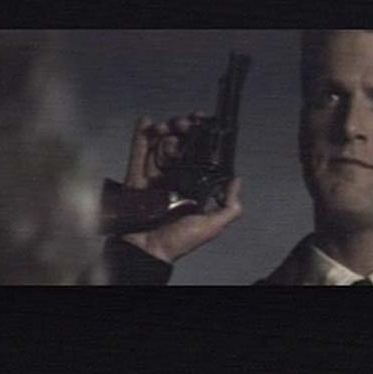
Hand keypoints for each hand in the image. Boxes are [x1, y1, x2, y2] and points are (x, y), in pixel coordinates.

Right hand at [120, 114, 242, 262]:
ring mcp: (153, 178)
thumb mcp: (211, 225)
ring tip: (165, 126)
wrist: (148, 251)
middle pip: (177, 146)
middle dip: (181, 130)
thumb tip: (237, 181)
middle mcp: (173, 180)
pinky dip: (139, 137)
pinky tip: (146, 122)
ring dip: (162, 131)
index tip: (202, 123)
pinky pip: (136, 155)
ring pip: (158, 146)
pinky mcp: (135, 179)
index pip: (197, 156)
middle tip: (183, 124)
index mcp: (191, 188)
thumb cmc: (178, 242)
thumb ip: (229, 207)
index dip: (200, 138)